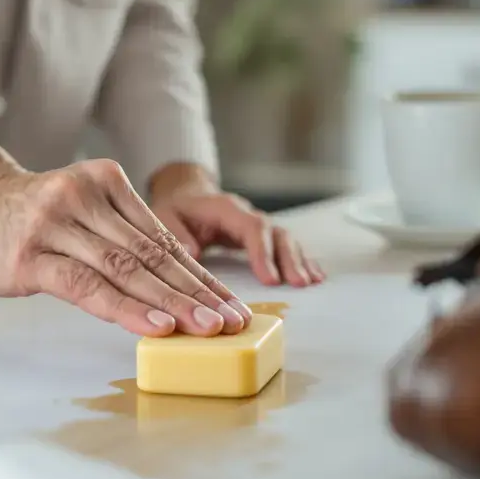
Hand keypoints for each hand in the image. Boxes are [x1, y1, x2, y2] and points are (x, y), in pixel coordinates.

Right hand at [0, 142, 251, 337]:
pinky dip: (125, 308)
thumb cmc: (36, 218)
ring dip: (170, 304)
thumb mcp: (85, 209)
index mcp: (107, 182)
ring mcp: (56, 226)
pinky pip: (86, 286)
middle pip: (151, 255)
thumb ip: (123, 237)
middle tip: (232, 321)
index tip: (232, 304)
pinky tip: (154, 326)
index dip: (201, 275)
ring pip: (125, 271)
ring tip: (204, 328)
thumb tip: (180, 287)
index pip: (164, 238)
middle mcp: (85, 198)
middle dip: (197, 293)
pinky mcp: (31, 257)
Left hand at [148, 163, 324, 287]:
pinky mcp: (261, 236)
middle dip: (288, 258)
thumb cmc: (175, 209)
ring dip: (298, 260)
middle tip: (299, 283)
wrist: (186, 195)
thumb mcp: (165, 216)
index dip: (263, 252)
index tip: (270, 279)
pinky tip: (314, 276)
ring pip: (284, 239)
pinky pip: (284, 246)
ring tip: (310, 283)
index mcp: (225, 208)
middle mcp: (246, 214)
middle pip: (275, 232)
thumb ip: (176, 233)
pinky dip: (301, 259)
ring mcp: (256, 225)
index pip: (251, 227)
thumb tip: (193, 252)